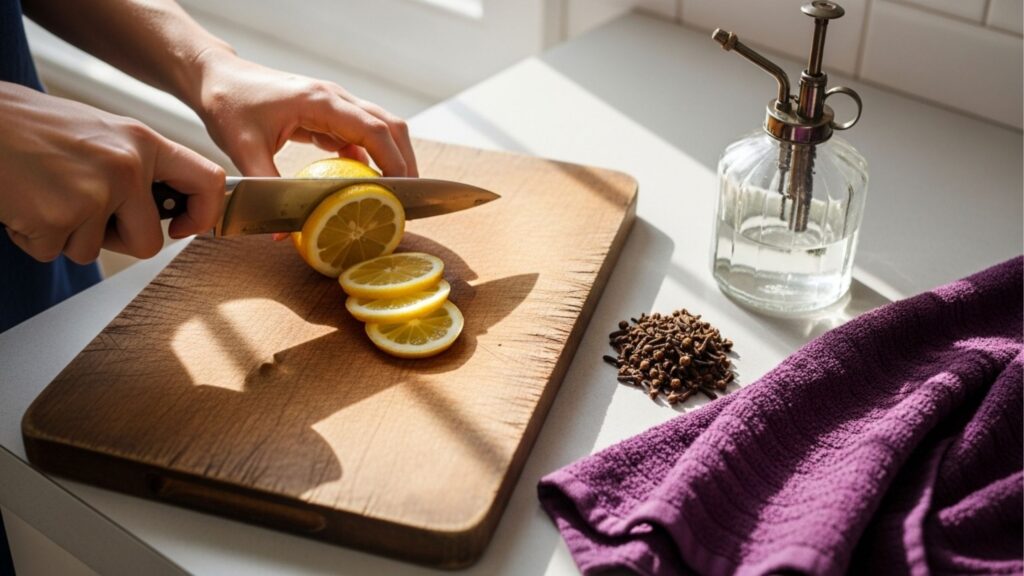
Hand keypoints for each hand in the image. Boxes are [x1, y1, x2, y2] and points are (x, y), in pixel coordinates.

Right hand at [0, 82, 223, 262]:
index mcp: (143, 142)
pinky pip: (53, 252)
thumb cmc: (32, 127)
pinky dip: (34, 237)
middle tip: (83, 213)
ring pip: (93, 252)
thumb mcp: (101, 133)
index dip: (204, 214)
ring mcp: (94, 194)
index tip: (182, 227)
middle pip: (149, 242)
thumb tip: (168, 206)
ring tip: (43, 194)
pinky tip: (22, 202)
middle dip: (117, 242)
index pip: (209, 181)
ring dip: (65, 235)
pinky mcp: (58, 218)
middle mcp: (127, 167)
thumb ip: (138, 166)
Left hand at [191, 50, 417, 178]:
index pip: (374, 129)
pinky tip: (364, 182)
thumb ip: (266, 187)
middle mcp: (334, 97)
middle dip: (405, 161)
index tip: (403, 191)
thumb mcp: (243, 148)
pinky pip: (360, 133)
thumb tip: (282, 233)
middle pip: (389, 125)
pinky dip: (370, 156)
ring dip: (392, 157)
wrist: (216, 77)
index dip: (394, 161)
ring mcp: (334, 103)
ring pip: (380, 127)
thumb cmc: (228, 104)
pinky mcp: (327, 112)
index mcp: (320, 100)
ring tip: (395, 193)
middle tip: (409, 198)